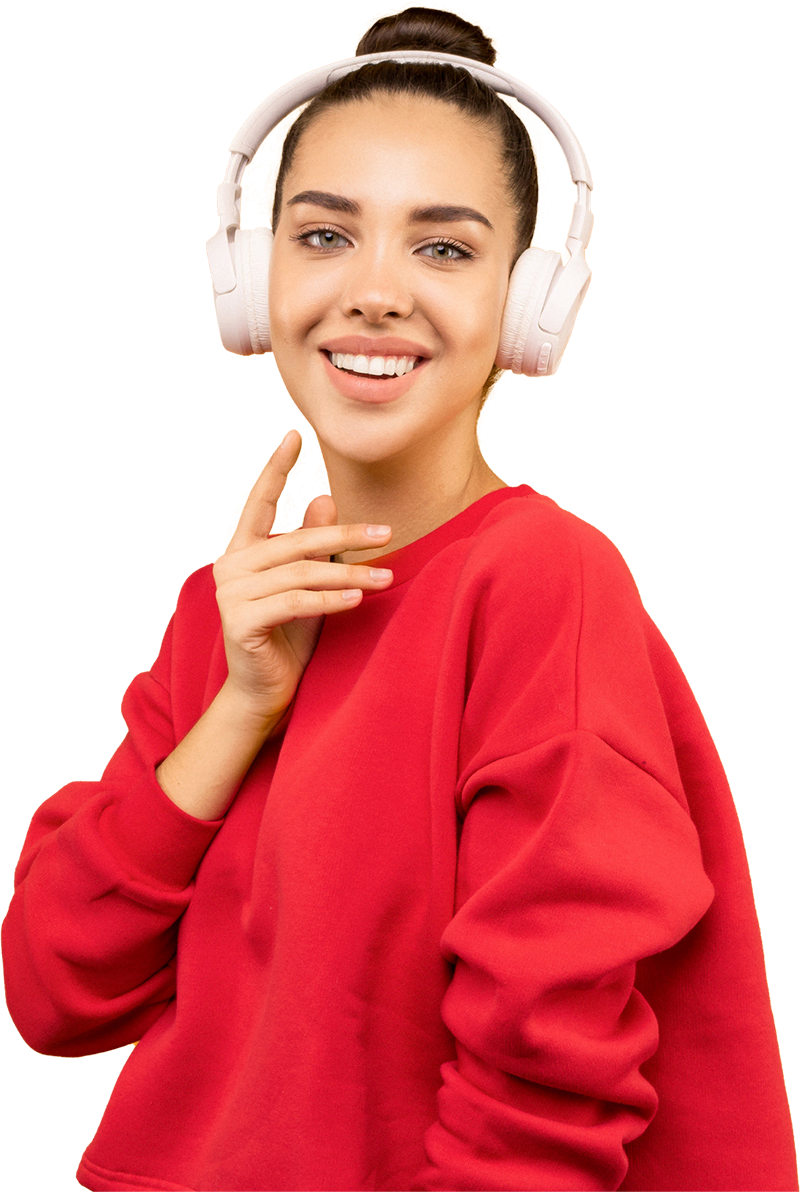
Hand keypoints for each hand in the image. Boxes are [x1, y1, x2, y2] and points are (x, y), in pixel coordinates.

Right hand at [212, 429, 392, 723]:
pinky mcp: (241, 622)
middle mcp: (231, 566)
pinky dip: (329, 600)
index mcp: (243, 550)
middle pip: (297, 541)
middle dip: (346, 536)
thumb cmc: (289, 635)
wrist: (265, 691)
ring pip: (301, 573)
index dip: (277, 468)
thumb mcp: (306, 584)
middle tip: (386, 533)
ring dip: (349, 574)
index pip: (260, 501)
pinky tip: (357, 599)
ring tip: (387, 577)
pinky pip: (294, 603)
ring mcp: (232, 595)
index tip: (294, 433)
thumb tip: (324, 497)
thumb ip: (311, 545)